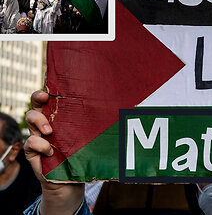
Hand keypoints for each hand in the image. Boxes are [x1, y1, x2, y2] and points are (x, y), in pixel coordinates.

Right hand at [24, 91, 84, 214]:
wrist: (70, 180)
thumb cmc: (81, 154)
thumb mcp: (87, 138)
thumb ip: (93, 127)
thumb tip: (121, 113)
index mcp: (58, 118)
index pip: (48, 100)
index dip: (45, 93)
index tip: (49, 91)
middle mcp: (45, 124)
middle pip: (36, 105)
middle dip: (37, 99)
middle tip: (45, 99)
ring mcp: (37, 136)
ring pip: (30, 119)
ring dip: (39, 122)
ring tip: (50, 132)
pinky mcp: (32, 151)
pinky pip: (30, 142)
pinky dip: (40, 145)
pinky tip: (50, 151)